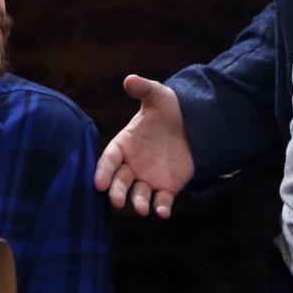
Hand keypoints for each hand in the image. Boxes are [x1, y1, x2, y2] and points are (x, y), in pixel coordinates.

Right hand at [94, 74, 194, 217]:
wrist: (193, 124)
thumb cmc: (168, 109)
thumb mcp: (157, 95)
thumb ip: (143, 88)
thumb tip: (130, 79)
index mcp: (124, 144)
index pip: (109, 159)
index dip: (103, 171)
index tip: (98, 183)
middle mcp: (132, 164)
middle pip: (120, 180)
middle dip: (116, 191)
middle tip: (116, 201)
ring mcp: (148, 177)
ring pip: (139, 194)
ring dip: (138, 202)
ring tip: (142, 209)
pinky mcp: (167, 188)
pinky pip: (161, 200)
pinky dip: (161, 208)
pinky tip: (163, 212)